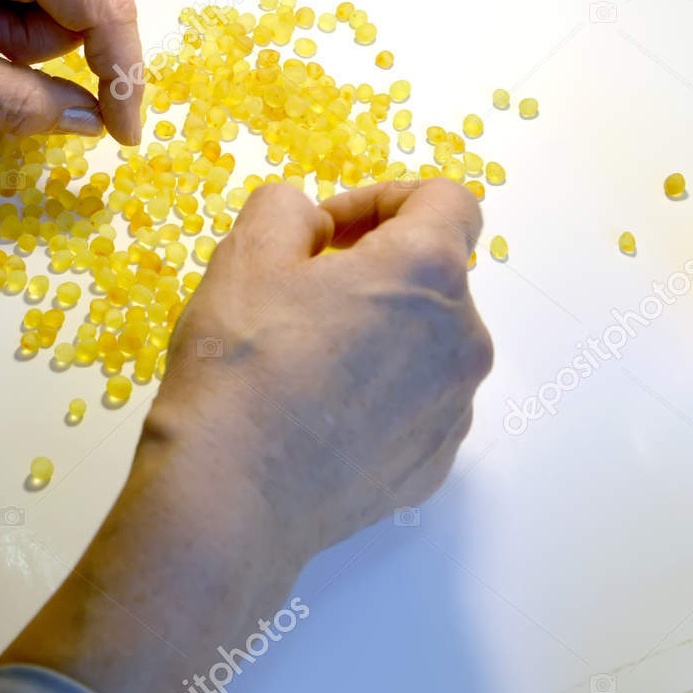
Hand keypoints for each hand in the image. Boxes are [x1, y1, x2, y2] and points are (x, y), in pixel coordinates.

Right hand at [0, 178, 491, 692]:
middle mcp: (462, 338)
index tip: (330, 229)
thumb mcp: (246, 253)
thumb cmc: (240, 366)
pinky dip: (377, 391)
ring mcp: (453, 408)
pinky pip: (416, 404)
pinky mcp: (433, 463)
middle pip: (435, 274)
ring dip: (378, 330)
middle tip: (300, 288)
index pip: (448, 200)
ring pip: (426, 342)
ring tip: (302, 355)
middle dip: (374, 267)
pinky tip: (315, 409)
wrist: (231, 495)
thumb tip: (314, 222)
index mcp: (427, 272)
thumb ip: (287, 207)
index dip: (385, 197)